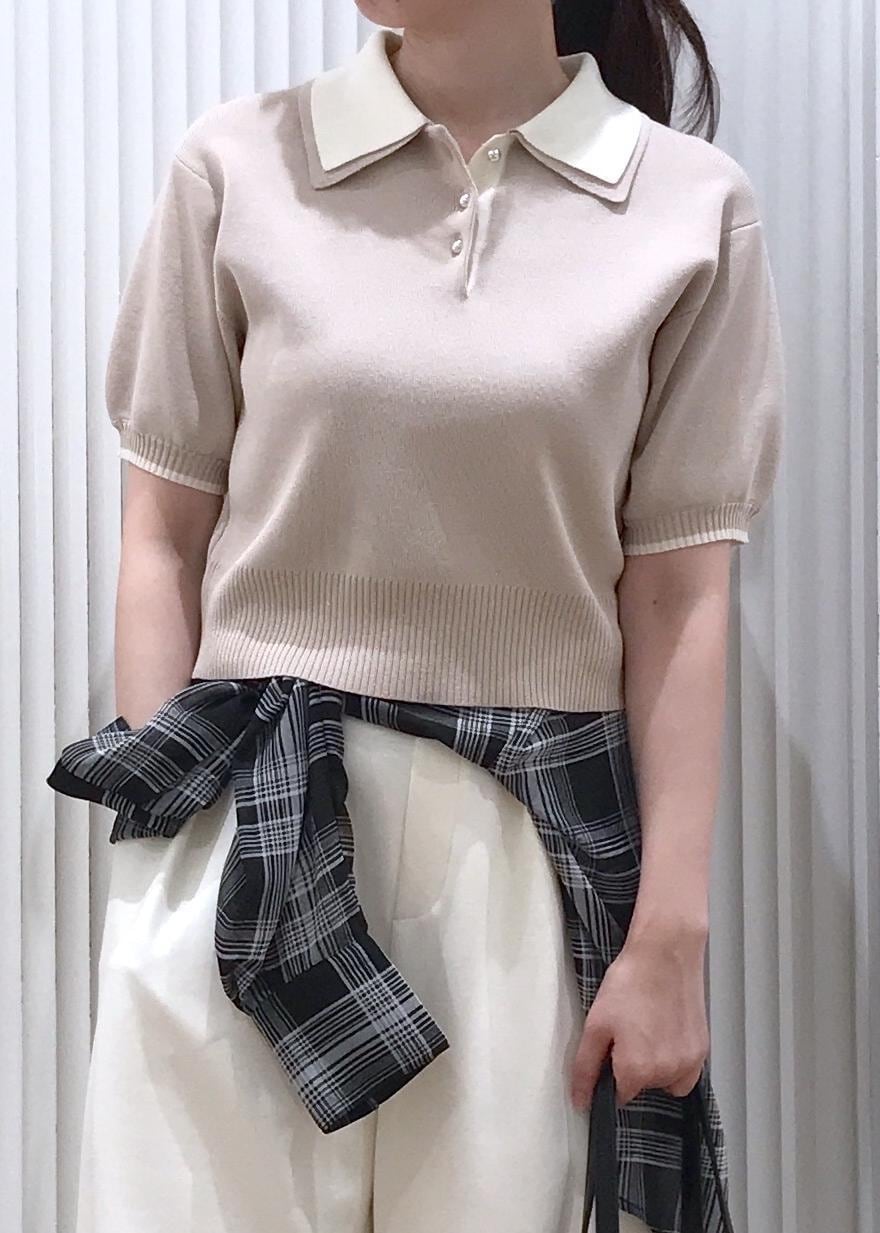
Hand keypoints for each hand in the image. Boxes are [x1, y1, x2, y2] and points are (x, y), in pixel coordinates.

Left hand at [570, 922, 709, 1107]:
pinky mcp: (702, 1050)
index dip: (611, 1071)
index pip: (618, 1095)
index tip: (613, 1048)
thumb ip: (585, 1068)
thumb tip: (580, 1100)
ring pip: (664, 1081)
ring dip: (655, 1065)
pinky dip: (675, 1062)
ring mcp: (689, 1063)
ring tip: (648, 1027)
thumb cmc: (632, 981)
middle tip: (630, 1029)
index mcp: (637, 1070)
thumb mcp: (596, 1024)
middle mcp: (666, 1073)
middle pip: (642, 1087)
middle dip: (632, 1065)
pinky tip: (665, 1033)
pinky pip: (686, 1073)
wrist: (665, 952)